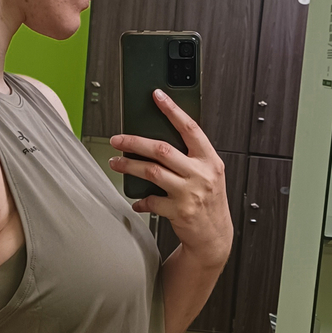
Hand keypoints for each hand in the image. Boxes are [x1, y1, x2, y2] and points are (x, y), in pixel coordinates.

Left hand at [110, 92, 232, 269]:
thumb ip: (190, 158)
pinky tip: (136, 200)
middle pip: (162, 149)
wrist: (215, 237)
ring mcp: (190, 193)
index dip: (172, 110)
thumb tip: (158, 141)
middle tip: (117, 139)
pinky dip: (140, 200)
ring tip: (116, 162)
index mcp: (210, 160)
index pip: (190, 128)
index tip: (157, 95)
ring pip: (152, 172)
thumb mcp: (208, 175)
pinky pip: (152, 201)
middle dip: (134, 142)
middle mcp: (201, 174)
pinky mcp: (179, 211)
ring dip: (129, 166)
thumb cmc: (209, 203)